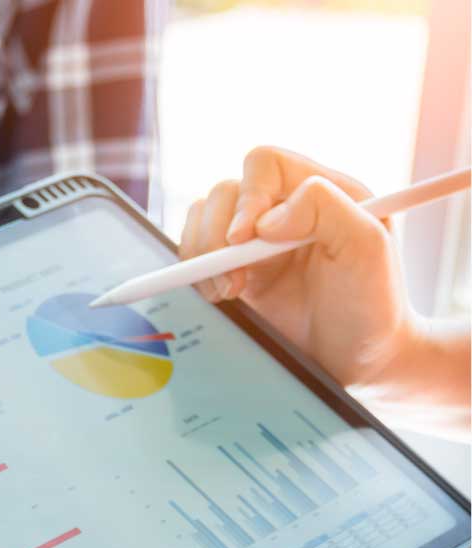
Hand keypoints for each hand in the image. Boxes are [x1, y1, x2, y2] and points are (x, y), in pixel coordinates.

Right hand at [180, 146, 412, 393]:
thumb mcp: (368, 248)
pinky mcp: (237, 274)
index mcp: (322, 192)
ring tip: (227, 292)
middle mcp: (286, 210)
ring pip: (202, 220)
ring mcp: (258, 244)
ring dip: (201, 255)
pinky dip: (195, 274)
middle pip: (224, 193)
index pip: (264, 165)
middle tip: (233, 282)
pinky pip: (196, 255)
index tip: (243, 240)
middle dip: (216, 236)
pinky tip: (220, 297)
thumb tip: (266, 219)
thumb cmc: (373, 308)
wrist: (357, 362)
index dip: (246, 197)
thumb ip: (326, 209)